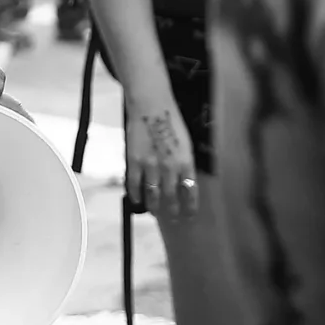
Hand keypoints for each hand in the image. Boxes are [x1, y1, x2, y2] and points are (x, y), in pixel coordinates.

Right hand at [125, 102, 200, 218]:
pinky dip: (135, 195)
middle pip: (171, 197)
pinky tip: (137, 199)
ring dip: (154, 207)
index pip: (190, 192)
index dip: (190, 207)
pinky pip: (134, 185)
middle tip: (174, 218)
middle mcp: (170, 167)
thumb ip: (185, 164)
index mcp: (186, 162)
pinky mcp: (134, 161)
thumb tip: (183, 182)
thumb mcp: (186, 143)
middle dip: (173, 211)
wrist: (151, 106)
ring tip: (155, 212)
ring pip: (153, 195)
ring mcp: (150, 165)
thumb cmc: (171, 121)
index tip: (189, 215)